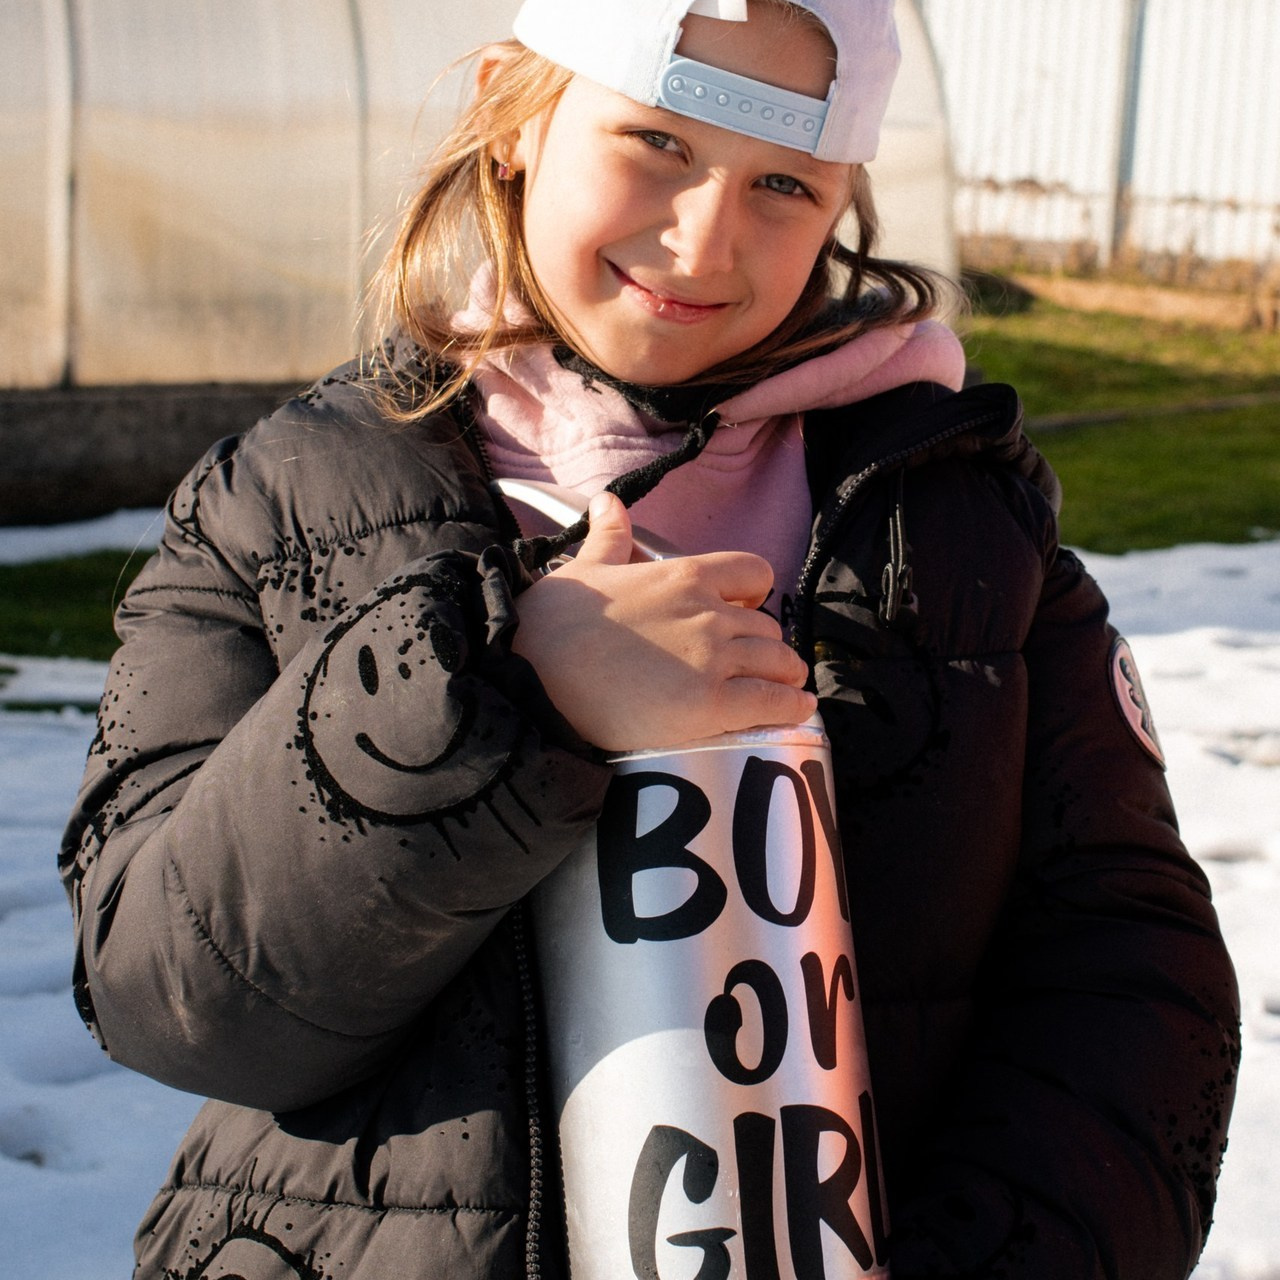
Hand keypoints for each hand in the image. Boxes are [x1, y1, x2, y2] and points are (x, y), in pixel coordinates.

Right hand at [511, 493, 815, 750]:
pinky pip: (774, 702)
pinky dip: (790, 707)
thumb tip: (608, 501)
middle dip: (764, 646)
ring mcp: (714, 659)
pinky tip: (795, 712)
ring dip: (783, 676)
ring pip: (780, 663)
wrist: (534, 674)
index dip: (754, 595)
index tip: (745, 610)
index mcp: (685, 574)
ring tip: (782, 690)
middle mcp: (710, 612)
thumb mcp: (585, 568)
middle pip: (768, 627)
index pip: (754, 573)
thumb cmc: (554, 622)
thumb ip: (608, 536)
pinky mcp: (713, 705)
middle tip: (753, 665)